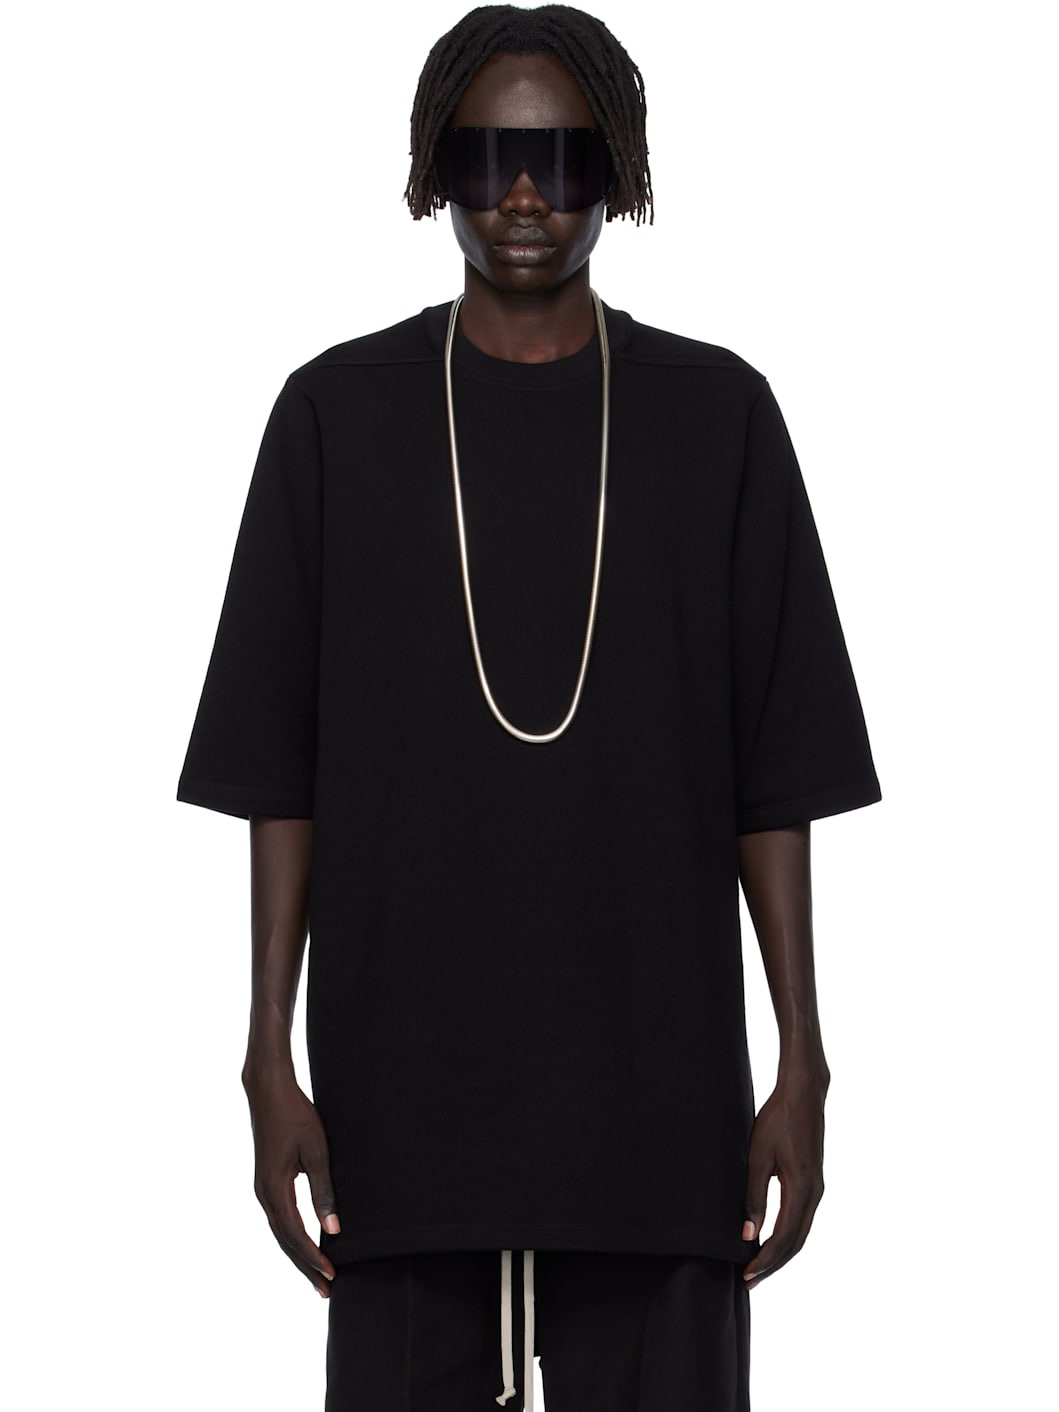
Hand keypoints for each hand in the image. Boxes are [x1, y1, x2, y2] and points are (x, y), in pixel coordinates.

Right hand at [242, 1067, 340, 1296]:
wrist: (268, 1090)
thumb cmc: (296, 1116)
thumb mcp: (316, 1151)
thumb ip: (324, 1190)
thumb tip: (334, 1228)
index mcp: (274, 1190)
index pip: (296, 1236)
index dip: (315, 1258)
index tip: (333, 1276)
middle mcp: (264, 1194)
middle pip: (286, 1242)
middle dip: (306, 1267)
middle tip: (327, 1291)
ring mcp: (262, 1189)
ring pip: (281, 1232)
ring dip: (299, 1255)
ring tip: (319, 1276)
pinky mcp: (266, 1181)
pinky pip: (280, 1218)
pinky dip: (293, 1236)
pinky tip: (306, 1242)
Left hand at [740, 1063, 828, 1290]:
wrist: (803, 1094)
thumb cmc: (777, 1120)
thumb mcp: (758, 1156)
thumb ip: (753, 1196)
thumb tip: (747, 1234)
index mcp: (802, 1189)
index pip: (784, 1238)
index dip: (765, 1260)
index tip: (746, 1275)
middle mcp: (815, 1194)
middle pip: (796, 1243)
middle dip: (773, 1265)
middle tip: (749, 1281)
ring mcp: (817, 1189)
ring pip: (801, 1233)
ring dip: (781, 1253)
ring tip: (758, 1267)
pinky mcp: (815, 1182)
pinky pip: (803, 1219)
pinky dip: (788, 1236)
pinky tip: (772, 1239)